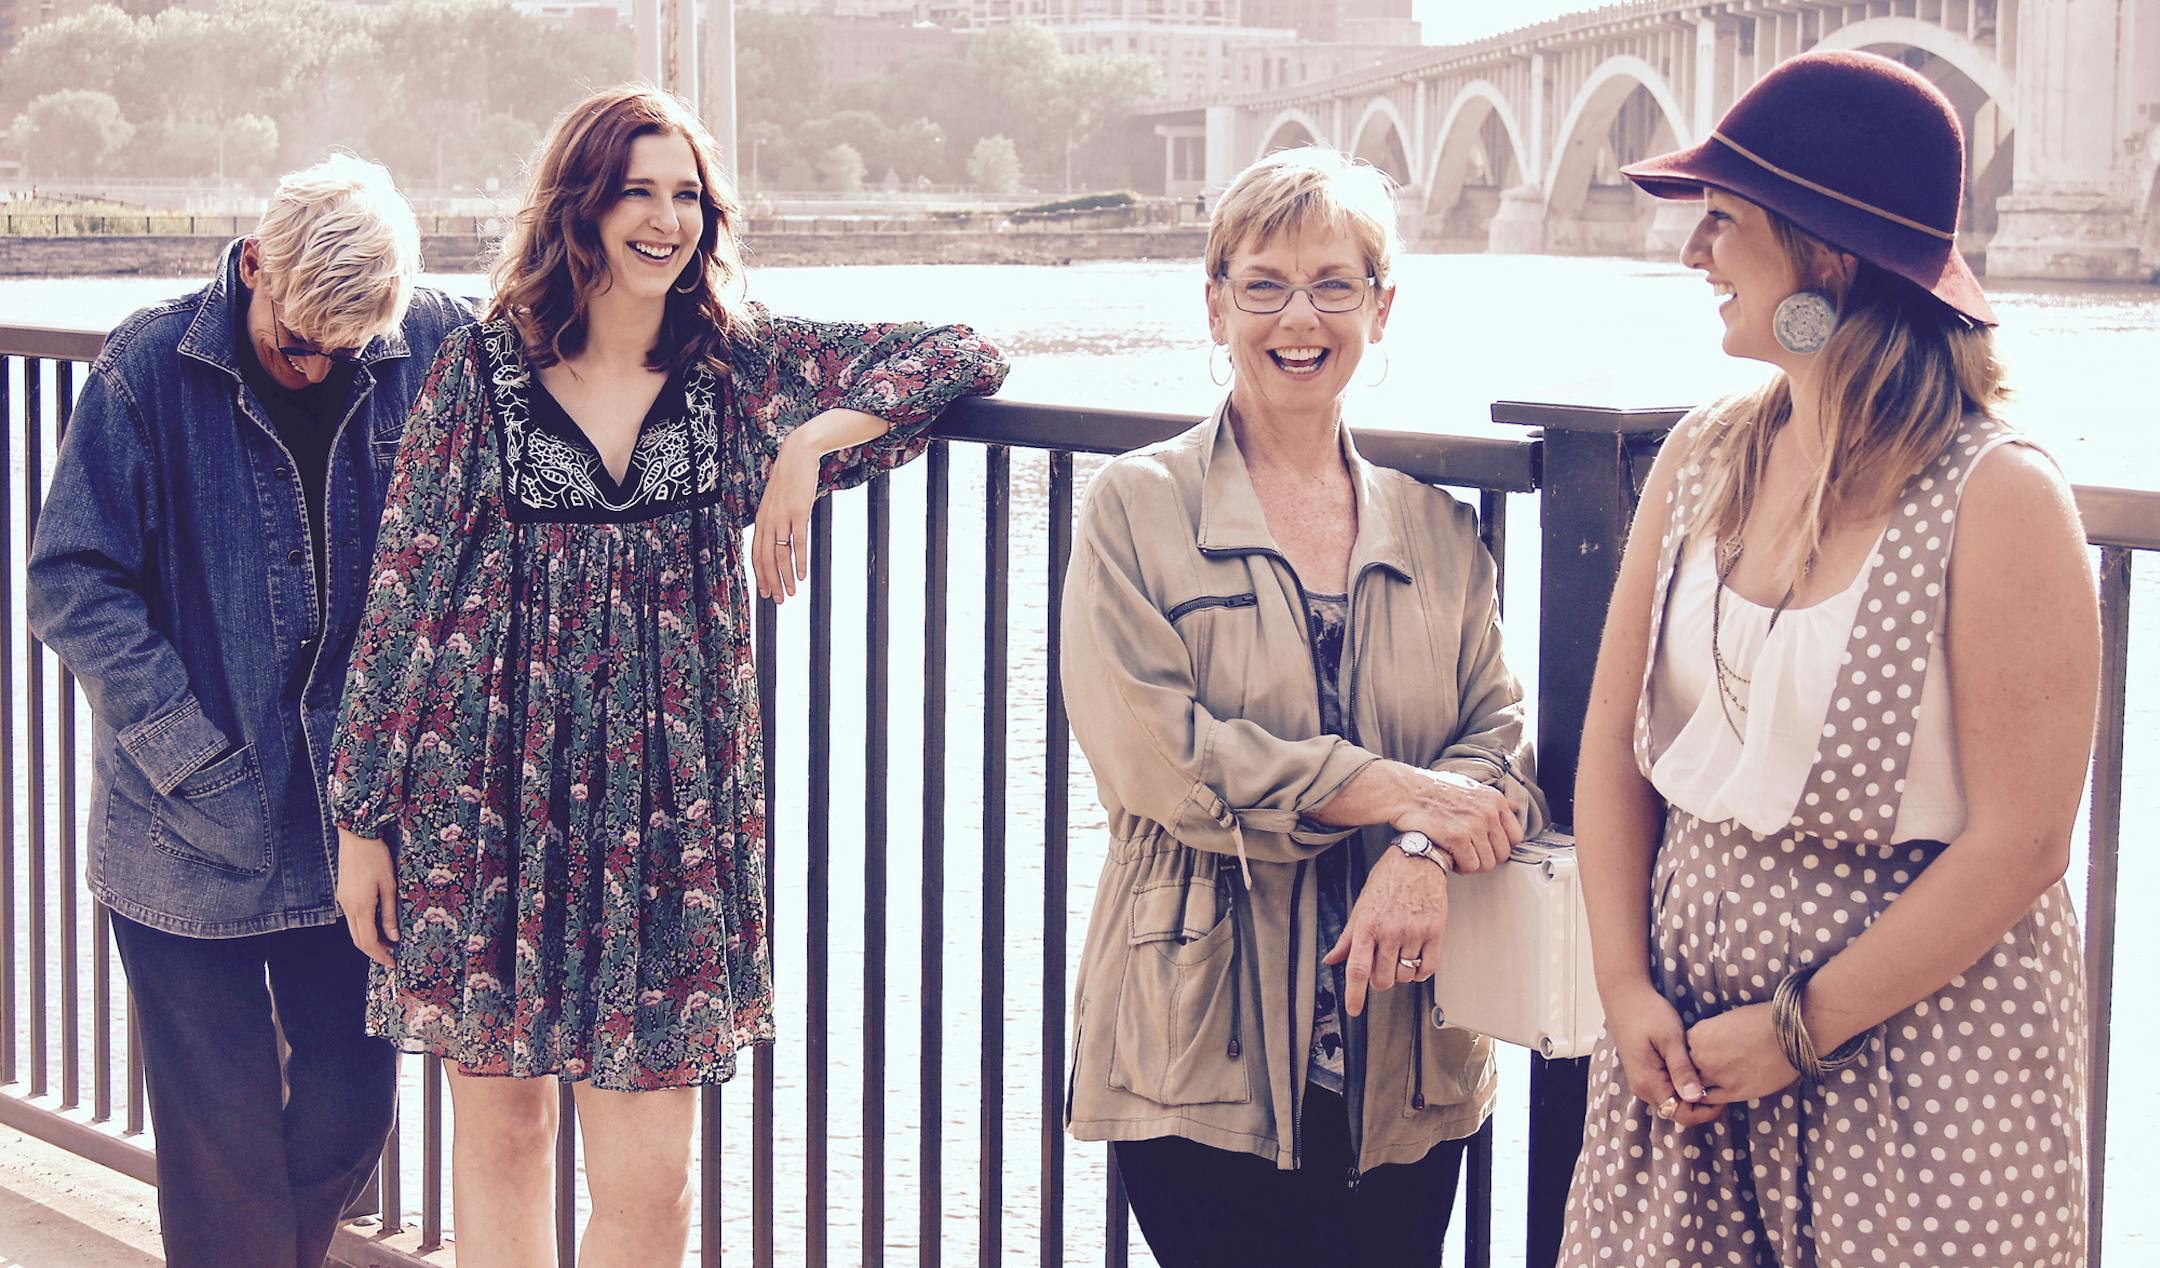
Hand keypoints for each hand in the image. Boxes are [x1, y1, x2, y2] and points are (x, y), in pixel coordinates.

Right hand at [335, 827, 399, 968]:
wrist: (357, 836)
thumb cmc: (376, 857)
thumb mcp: (389, 885)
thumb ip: (389, 913)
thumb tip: (393, 937)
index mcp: (360, 906)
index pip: (367, 942)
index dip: (380, 955)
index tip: (393, 963)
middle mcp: (348, 907)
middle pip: (358, 940)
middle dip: (375, 951)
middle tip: (392, 957)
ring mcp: (343, 900)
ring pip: (354, 930)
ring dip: (369, 940)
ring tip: (388, 943)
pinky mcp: (344, 894)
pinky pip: (353, 918)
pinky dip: (364, 927)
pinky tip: (378, 925)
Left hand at [752, 432, 819, 602]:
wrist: (798, 455)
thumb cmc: (790, 479)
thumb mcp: (777, 501)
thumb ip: (776, 519)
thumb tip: (780, 536)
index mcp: (761, 520)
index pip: (756, 554)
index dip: (760, 576)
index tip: (767, 592)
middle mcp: (767, 521)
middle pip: (765, 559)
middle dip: (771, 582)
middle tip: (779, 601)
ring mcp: (782, 517)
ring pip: (780, 555)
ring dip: (785, 577)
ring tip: (791, 594)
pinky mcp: (798, 513)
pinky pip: (797, 543)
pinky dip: (799, 562)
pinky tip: (802, 576)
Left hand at [1324, 848, 1446, 1017]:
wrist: (1417, 859)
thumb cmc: (1387, 880)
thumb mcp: (1361, 906)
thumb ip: (1347, 938)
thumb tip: (1331, 959)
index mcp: (1367, 925)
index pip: (1357, 969)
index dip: (1354, 994)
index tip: (1353, 1010)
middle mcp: (1389, 931)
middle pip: (1383, 979)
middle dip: (1380, 980)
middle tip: (1381, 966)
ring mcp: (1414, 933)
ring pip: (1405, 976)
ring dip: (1400, 975)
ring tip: (1398, 958)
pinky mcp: (1435, 932)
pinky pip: (1428, 968)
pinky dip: (1421, 972)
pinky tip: (1416, 961)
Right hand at [1395, 769, 1520, 872]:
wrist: (1405, 791)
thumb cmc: (1433, 789)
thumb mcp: (1470, 786)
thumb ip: (1494, 800)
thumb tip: (1516, 807)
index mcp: (1495, 800)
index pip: (1516, 836)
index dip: (1500, 846)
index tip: (1486, 847)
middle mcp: (1488, 812)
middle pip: (1503, 854)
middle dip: (1486, 858)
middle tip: (1469, 855)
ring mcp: (1474, 825)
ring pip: (1487, 864)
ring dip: (1472, 865)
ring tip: (1459, 857)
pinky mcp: (1457, 838)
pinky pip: (1470, 866)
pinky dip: (1460, 868)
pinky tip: (1451, 859)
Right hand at [1602, 978, 1716, 1126]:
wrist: (1625, 995)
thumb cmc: (1648, 1013)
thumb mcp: (1670, 1038)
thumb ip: (1682, 1069)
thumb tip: (1694, 1097)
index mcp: (1649, 1083)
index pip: (1682, 1115)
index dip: (1705, 1111)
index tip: (1724, 1094)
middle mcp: (1643, 1088)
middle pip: (1677, 1111)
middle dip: (1701, 1104)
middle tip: (1720, 1083)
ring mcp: (1642, 1081)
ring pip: (1672, 1101)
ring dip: (1692, 1094)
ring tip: (1709, 1075)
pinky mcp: (1644, 1073)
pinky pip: (1667, 1089)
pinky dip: (1682, 1085)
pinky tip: (1694, 1068)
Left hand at [1685, 1003, 1798, 1107]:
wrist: (1791, 1034)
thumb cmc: (1763, 1020)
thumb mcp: (1727, 1019)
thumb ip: (1711, 1034)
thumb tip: (1709, 1043)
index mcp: (1699, 1035)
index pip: (1684, 1048)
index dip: (1694, 1051)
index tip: (1704, 1052)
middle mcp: (1702, 1056)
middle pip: (1688, 1068)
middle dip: (1697, 1068)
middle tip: (1712, 1067)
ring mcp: (1717, 1076)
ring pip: (1697, 1085)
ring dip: (1702, 1084)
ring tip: (1716, 1080)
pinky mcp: (1734, 1092)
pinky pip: (1712, 1100)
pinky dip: (1712, 1098)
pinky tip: (1720, 1092)